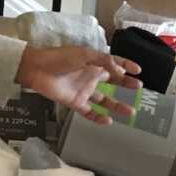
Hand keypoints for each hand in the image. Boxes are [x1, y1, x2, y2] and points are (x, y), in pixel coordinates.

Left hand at [16, 46, 141, 123]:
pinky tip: (109, 121)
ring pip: (104, 100)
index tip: (138, 70)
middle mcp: (90, 76)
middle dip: (126, 85)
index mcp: (93, 62)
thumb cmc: (59, 58)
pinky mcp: (74, 102)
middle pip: (113, 82)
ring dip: (117, 106)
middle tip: (139, 88)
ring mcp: (83, 90)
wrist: (36, 69)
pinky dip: (98, 118)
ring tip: (131, 112)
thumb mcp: (84, 55)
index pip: (114, 63)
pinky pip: (89, 112)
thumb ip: (104, 62)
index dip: (126, 66)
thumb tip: (121, 73)